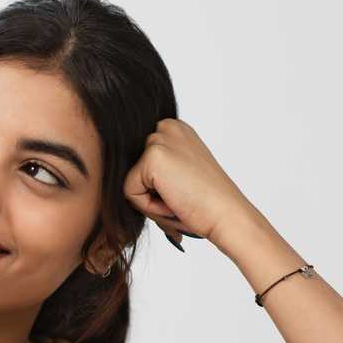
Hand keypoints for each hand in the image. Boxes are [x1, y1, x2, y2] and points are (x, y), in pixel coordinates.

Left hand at [123, 118, 258, 249]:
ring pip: (130, 183)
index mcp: (173, 129)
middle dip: (151, 194)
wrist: (226, 215)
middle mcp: (166, 127)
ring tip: (179, 200)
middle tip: (181, 199)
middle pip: (132, 172)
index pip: (138, 164)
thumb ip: (157, 169)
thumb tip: (116, 176)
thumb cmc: (205, 203)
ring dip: (150, 202)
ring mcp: (159, 140)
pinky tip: (174, 202)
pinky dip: (149, 207)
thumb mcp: (180, 174)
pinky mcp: (152, 157)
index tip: (183, 190)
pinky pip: (129, 193)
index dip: (156, 187)